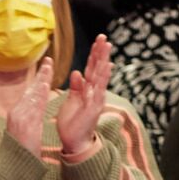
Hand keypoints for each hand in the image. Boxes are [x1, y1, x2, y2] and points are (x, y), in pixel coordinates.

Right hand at [5, 58, 52, 158]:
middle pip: (31, 90)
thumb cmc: (21, 151)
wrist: (13, 167)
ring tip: (48, 67)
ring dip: (41, 80)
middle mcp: (17, 113)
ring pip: (33, 95)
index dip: (38, 79)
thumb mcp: (26, 131)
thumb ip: (31, 117)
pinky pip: (34, 107)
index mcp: (17, 113)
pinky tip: (45, 85)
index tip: (46, 67)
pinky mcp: (25, 124)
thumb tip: (37, 106)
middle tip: (49, 60)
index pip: (30, 92)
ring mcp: (20, 118)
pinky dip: (39, 95)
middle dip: (41, 75)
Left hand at [57, 35, 113, 160]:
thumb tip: (76, 72)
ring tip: (107, 47)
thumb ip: (75, 87)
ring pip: (101, 76)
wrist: (75, 142)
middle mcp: (94, 92)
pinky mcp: (94, 107)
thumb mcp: (71, 101)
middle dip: (100, 53)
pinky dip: (102, 78)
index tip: (97, 41)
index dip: (94, 55)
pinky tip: (106, 67)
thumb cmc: (73, 122)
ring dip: (104, 61)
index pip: (91, 68)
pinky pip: (99, 90)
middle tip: (103, 37)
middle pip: (98, 68)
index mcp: (86, 89)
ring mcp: (96, 98)